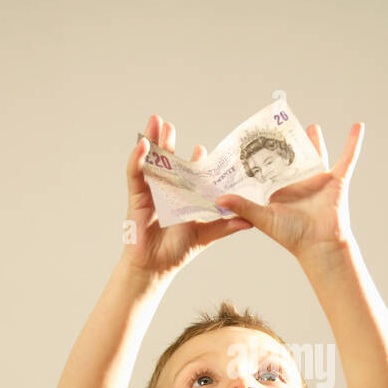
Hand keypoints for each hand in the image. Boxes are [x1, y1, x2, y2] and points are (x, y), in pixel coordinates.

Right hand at [123, 114, 253, 276]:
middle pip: (169, 160)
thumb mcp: (207, 234)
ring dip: (153, 140)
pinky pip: (136, 174)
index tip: (203, 148)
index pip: (190, 172)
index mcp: (184, 195)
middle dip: (169, 141)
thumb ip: (226, 225)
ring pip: (152, 160)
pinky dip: (138, 159)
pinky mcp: (137, 196)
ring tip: (156, 121)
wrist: (157, 266)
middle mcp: (167, 189)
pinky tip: (142, 146)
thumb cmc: (179, 250)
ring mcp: (151, 190)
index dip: (196, 159)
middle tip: (169, 124)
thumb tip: (251, 220)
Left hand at [213, 122, 363, 261]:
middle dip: (287, 144)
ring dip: (315, 141)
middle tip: (280, 128)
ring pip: (317, 155)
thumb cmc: (292, 235)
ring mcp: (318, 181)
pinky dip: (353, 143)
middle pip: (292, 158)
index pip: (269, 168)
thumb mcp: (263, 217)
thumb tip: (219, 199)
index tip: (251, 140)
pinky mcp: (336, 180)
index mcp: (281, 189)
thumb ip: (242, 206)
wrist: (318, 244)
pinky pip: (348, 158)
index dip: (261, 155)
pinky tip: (358, 126)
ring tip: (310, 126)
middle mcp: (299, 183)